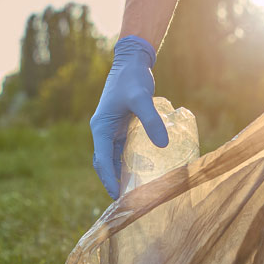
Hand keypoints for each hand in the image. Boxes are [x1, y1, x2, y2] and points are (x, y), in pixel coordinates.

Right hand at [89, 35, 167, 198]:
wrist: (132, 61)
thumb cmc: (133, 78)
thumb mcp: (141, 99)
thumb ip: (151, 120)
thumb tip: (163, 145)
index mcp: (101, 127)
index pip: (102, 160)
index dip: (109, 179)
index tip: (117, 196)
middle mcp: (104, 131)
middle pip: (106, 163)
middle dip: (115, 182)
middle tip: (128, 202)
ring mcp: (113, 130)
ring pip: (115, 159)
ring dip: (123, 175)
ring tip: (136, 193)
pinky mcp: (123, 128)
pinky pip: (125, 150)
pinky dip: (131, 163)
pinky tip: (144, 172)